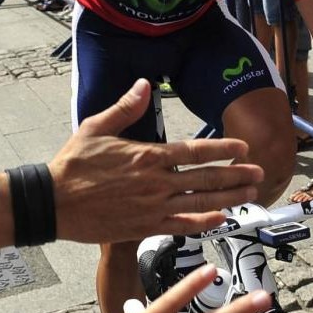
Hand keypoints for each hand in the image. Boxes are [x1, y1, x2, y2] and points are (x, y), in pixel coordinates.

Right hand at [51, 79, 263, 239]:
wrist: (53, 203)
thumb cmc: (72, 165)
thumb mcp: (96, 127)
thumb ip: (126, 108)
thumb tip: (145, 85)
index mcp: (147, 155)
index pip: (195, 150)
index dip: (223, 149)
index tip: (243, 148)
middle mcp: (156, 182)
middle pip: (206, 178)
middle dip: (236, 175)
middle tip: (259, 172)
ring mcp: (152, 207)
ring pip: (200, 203)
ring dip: (229, 198)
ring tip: (250, 194)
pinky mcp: (144, 227)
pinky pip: (182, 227)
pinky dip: (204, 223)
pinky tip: (221, 219)